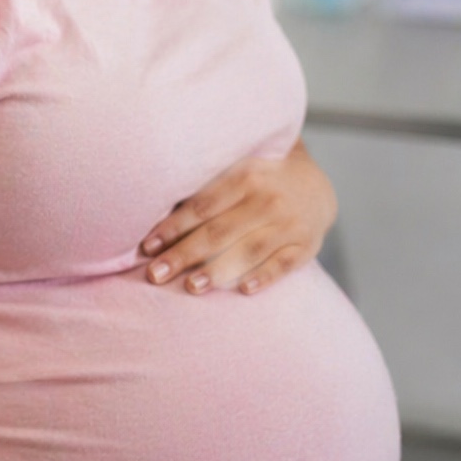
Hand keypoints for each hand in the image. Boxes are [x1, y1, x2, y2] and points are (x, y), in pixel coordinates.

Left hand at [141, 141, 336, 295]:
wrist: (314, 184)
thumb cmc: (256, 180)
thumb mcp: (234, 170)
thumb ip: (203, 189)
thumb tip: (149, 211)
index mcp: (245, 176)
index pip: (202, 206)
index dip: (172, 227)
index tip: (147, 247)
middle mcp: (268, 199)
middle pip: (219, 231)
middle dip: (184, 254)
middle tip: (155, 275)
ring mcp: (290, 223)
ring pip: (250, 249)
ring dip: (219, 270)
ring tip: (191, 287)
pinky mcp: (306, 245)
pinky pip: (285, 263)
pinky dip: (265, 276)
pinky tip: (243, 290)